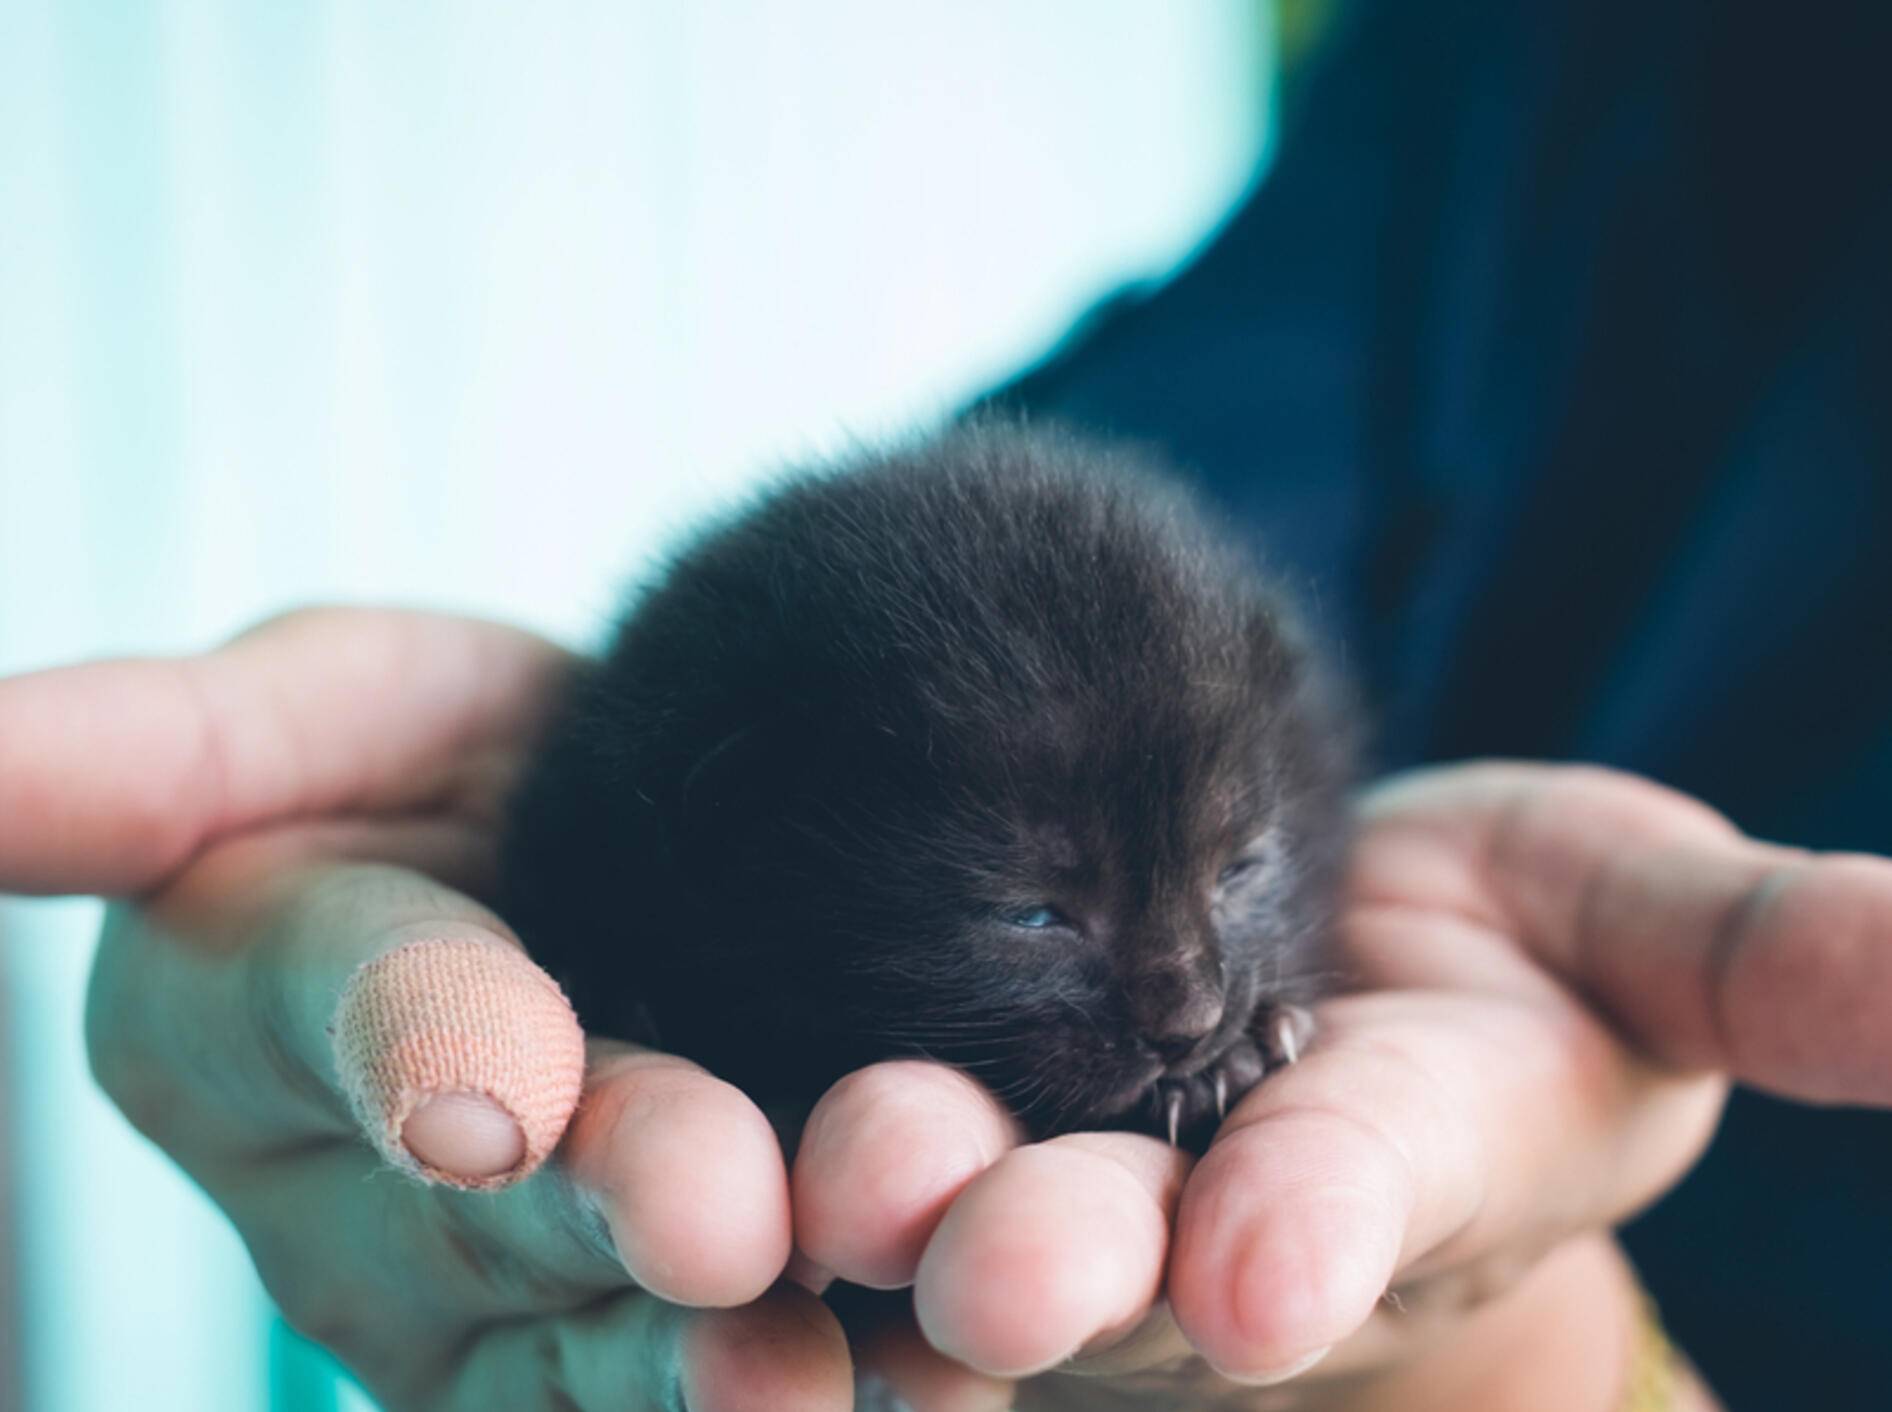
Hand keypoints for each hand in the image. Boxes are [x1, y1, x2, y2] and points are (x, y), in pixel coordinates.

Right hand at [1, 609, 850, 1410]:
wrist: (690, 848)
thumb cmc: (481, 763)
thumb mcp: (339, 705)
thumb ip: (146, 749)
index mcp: (241, 1027)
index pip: (326, 1026)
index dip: (411, 1048)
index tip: (495, 1089)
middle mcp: (370, 1213)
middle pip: (489, 1217)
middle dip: (606, 1213)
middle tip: (723, 1214)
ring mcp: (521, 1314)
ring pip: (613, 1356)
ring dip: (728, 1362)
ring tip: (847, 1364)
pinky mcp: (681, 1354)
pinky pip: (742, 1387)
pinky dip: (857, 1384)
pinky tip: (953, 1381)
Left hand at [790, 762, 1891, 1408]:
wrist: (1328, 976)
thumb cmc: (1508, 960)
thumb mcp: (1641, 932)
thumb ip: (1775, 963)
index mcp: (1371, 1177)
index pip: (1350, 1206)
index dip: (1318, 1225)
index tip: (1267, 1252)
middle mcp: (1190, 1217)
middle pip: (1119, 1248)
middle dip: (1059, 1252)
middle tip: (978, 1246)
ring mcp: (1046, 1180)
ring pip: (952, 1213)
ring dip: (883, 1202)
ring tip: (820, 1169)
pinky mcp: (932, 1113)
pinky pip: (827, 1140)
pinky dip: (762, 1142)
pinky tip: (659, 1113)